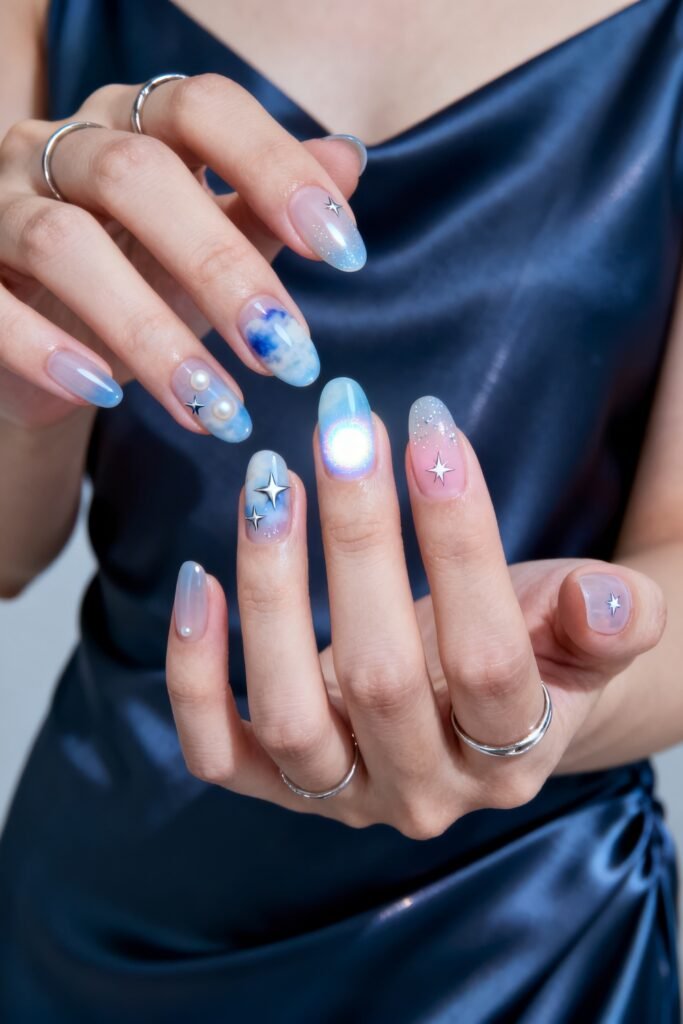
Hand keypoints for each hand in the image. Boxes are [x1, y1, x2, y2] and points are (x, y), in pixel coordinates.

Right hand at [0, 74, 364, 430]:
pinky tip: (104, 398)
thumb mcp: (211, 248)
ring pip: (65, 246)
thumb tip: (348, 161)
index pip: (205, 108)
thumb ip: (266, 209)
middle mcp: (64, 148)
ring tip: (218, 409)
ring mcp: (2, 206)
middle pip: (137, 177)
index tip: (345, 251)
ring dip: (151, 336)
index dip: (276, 168)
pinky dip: (47, 353)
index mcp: (138, 124)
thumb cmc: (140, 281)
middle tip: (286, 354)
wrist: (49, 344)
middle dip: (222, 268)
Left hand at [165, 382, 665, 838]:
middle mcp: (426, 791)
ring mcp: (343, 796)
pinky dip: (194, 673)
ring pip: (290, 714)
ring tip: (271, 483)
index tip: (432, 430)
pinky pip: (217, 751)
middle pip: (381, 678)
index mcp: (514, 752)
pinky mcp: (275, 786)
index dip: (461, 542)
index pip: (488, 660)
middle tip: (343, 430)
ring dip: (273, 590)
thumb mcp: (583, 629)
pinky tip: (201, 578)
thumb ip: (611, 621)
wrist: (475, 709)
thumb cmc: (531, 647)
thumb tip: (614, 603)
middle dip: (359, 539)